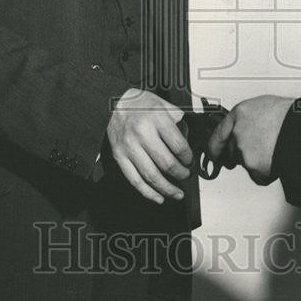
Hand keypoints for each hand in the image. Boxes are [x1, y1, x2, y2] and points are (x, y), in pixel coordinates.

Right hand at [107, 88, 191, 203]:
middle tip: (186, 176)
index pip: (178, 145)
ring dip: (167, 188)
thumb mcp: (163, 103)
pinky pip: (134, 180)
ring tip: (177, 193)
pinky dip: (148, 193)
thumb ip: (178, 120)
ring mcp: (129, 147)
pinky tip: (158, 197)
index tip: (190, 161)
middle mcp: (142, 133)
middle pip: (166, 163)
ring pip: (151, 175)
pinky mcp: (119, 156)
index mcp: (156, 118)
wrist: (111, 103)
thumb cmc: (139, 103)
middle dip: (181, 174)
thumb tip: (189, 138)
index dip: (188, 158)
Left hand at [208, 95, 293, 184]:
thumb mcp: (265, 106)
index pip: (218, 134)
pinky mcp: (255, 168)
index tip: (215, 153)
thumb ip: (248, 119)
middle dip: (242, 154)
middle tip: (259, 150)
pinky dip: (266, 173)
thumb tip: (247, 126)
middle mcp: (238, 133)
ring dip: (256, 162)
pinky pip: (258, 176)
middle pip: (232, 151)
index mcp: (239, 114)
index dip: (216, 146)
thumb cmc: (291, 116)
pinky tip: (277, 160)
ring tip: (275, 150)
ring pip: (246, 163)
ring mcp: (244, 151)